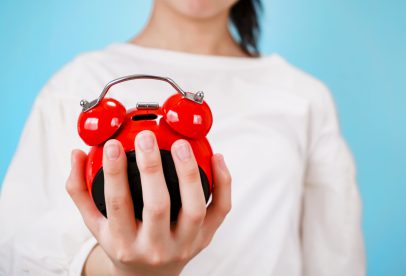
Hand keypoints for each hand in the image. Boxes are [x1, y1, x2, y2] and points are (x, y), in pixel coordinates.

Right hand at [66, 130, 231, 275]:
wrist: (148, 274)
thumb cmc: (122, 243)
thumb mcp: (95, 222)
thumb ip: (82, 189)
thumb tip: (77, 153)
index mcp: (123, 242)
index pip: (117, 204)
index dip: (114, 171)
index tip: (114, 144)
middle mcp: (155, 246)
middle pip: (157, 206)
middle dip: (152, 168)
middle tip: (147, 137)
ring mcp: (185, 243)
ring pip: (194, 208)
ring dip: (189, 173)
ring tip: (181, 145)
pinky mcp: (207, 237)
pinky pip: (221, 208)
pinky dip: (223, 182)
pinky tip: (216, 158)